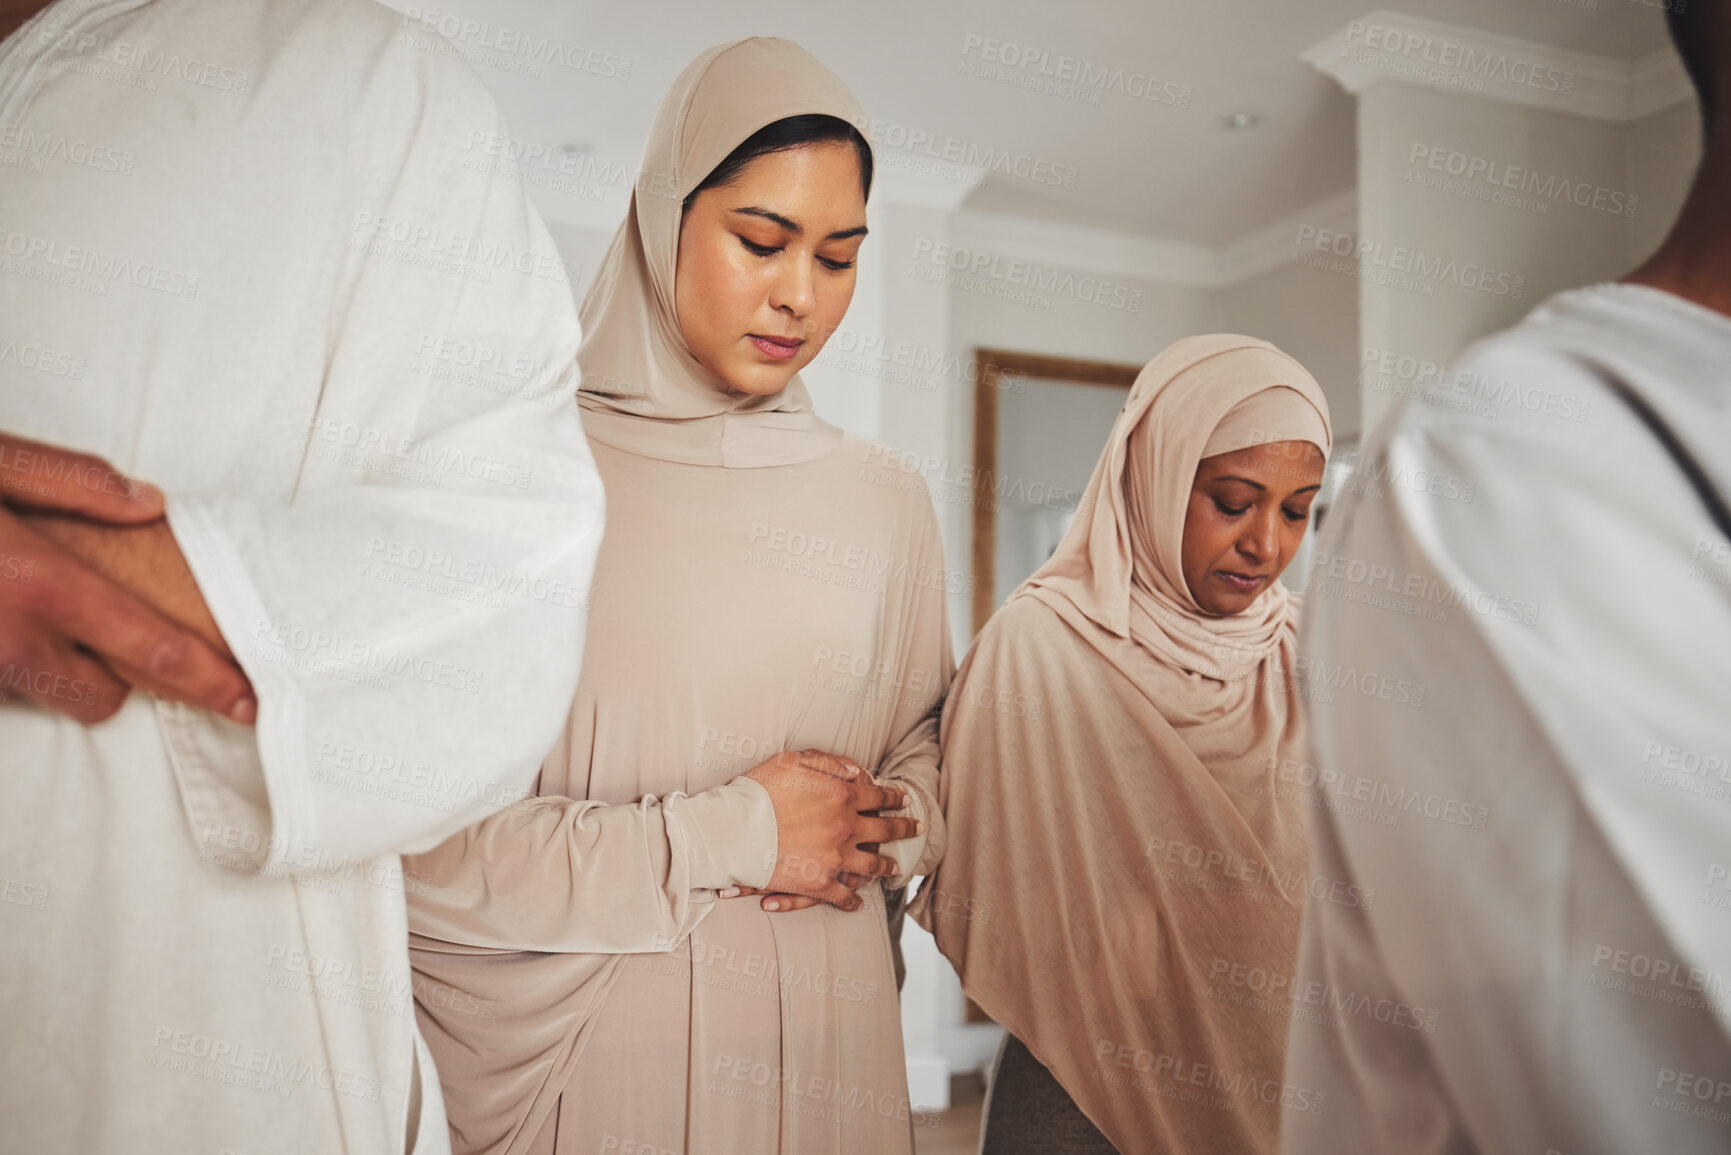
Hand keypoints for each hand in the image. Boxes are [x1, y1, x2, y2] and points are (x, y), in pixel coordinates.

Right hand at [0, 433, 255, 723]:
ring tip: (24, 610)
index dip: (211, 682)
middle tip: (104, 629)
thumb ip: (71, 483)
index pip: (156, 649)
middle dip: (119, 677)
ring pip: (46, 696)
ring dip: (53, 671)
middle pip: (103, 698)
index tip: (249, 701)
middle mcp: (9, 646)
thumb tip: (149, 502)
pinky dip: (5, 665)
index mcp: (41, 586)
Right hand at [741, 749, 920, 912]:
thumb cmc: (758, 792)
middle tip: (916, 828)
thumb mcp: (794, 761)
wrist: (733, 832)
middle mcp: (846, 828)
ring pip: (872, 864)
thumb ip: (829, 764)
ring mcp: (836, 859)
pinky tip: (857, 901)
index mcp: (842, 796)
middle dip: (904, 828)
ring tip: (894, 865)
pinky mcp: (820, 885)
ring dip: (886, 865)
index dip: (893, 796)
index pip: (878, 795)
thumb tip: (855, 770)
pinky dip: (853, 899)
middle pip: (884, 829)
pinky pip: (844, 896)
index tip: (904, 800)